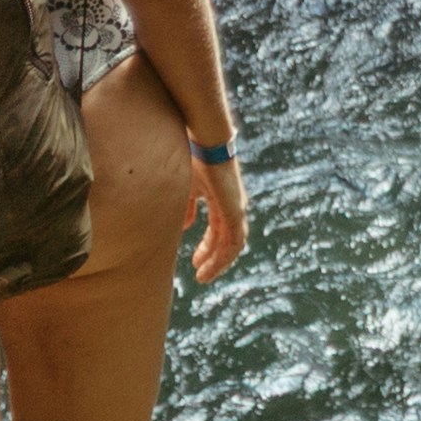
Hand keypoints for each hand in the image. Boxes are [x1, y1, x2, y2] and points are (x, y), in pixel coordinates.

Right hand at [187, 148, 247, 281]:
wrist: (206, 143)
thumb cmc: (194, 158)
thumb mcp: (187, 189)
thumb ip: (188, 208)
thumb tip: (184, 227)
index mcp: (220, 200)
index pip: (216, 230)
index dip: (207, 247)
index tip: (195, 262)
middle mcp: (232, 207)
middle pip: (225, 240)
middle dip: (212, 258)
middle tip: (200, 275)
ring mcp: (236, 210)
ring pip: (231, 245)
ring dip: (218, 263)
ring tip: (204, 277)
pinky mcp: (236, 211)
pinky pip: (235, 241)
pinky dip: (225, 256)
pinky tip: (212, 266)